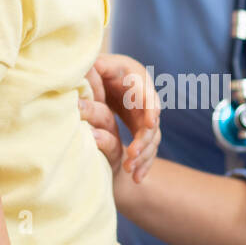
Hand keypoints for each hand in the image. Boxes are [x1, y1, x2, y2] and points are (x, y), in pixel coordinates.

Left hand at [79, 53, 160, 181]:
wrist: (104, 79)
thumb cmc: (97, 70)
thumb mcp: (98, 66)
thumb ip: (96, 67)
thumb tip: (94, 67)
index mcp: (137, 78)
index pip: (147, 94)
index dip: (150, 108)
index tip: (150, 123)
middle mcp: (146, 96)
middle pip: (152, 120)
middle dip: (144, 139)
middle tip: (131, 154)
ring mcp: (146, 115)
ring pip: (152, 138)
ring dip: (144, 155)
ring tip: (130, 171)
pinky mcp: (142, 129)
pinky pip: (148, 149)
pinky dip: (143, 164)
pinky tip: (136, 178)